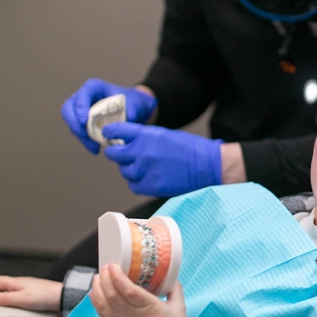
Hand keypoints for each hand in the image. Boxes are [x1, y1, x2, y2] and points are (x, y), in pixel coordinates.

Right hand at [0, 275, 61, 311]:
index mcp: (18, 282)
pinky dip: (14, 299)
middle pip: (5, 284)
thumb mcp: (22, 299)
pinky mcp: (38, 294)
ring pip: (13, 289)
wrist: (64, 297)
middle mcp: (24, 283)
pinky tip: (17, 306)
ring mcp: (31, 287)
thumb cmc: (45, 297)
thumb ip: (6, 299)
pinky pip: (21, 294)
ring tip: (0, 304)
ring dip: (4, 295)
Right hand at [61, 79, 157, 153]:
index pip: (81, 96)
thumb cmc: (133, 101)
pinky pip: (79, 132)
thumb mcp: (135, 103)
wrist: (134, 109)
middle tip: (85, 137)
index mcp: (94, 88)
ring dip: (81, 137)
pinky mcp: (84, 122)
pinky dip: (86, 141)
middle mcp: (84, 97)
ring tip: (95, 148)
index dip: (79, 108)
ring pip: (73, 123)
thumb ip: (132, 108)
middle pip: (69, 109)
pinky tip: (95, 149)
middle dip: (74, 124)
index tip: (84, 122)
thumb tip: (129, 117)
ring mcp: (81, 110)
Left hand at [90, 265, 192, 316]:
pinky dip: (96, 303)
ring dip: (98, 288)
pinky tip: (94, 294)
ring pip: (104, 304)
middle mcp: (133, 316)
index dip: (117, 276)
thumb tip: (170, 277)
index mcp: (149, 307)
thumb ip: (174, 289)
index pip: (127, 289)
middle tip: (105, 267)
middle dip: (104, 278)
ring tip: (97, 277)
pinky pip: (102, 315)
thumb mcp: (179, 307)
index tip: (112, 265)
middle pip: (112, 294)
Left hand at [102, 124, 221, 195]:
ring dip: (128, 169)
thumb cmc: (189, 149)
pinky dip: (136, 182)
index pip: (117, 131)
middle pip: (115, 154)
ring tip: (140, 167)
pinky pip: (134, 185)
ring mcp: (146, 170)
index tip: (108, 135)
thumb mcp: (164, 135)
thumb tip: (126, 143)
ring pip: (124, 171)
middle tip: (119, 154)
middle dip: (115, 153)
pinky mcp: (151, 186)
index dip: (110, 133)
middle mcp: (143, 152)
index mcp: (146, 135)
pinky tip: (145, 178)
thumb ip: (144, 138)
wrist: (207, 165)